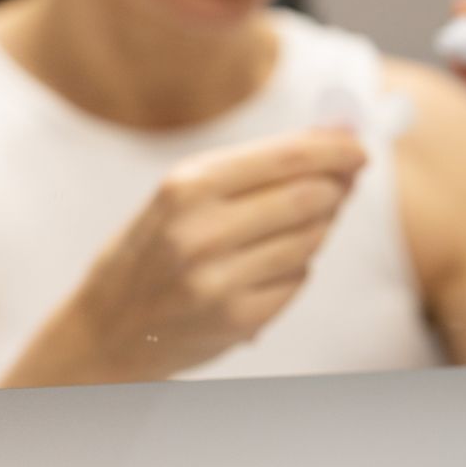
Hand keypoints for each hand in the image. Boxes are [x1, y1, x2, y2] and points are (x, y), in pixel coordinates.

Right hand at [0, 129, 366, 385]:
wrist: (104, 329)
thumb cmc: (156, 246)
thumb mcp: (186, 192)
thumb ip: (257, 165)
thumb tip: (334, 137)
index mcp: (188, 186)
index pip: (287, 157)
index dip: (336, 149)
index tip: (360, 148)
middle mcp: (201, 233)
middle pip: (310, 197)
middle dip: (337, 188)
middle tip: (342, 186)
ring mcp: (219, 281)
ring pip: (312, 238)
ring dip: (319, 228)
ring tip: (293, 228)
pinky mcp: (237, 319)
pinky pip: (299, 279)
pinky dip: (296, 269)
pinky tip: (266, 269)